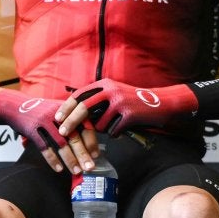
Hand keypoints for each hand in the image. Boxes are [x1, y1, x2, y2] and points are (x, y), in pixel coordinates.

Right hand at [0, 90, 96, 173]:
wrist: (14, 105)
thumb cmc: (41, 111)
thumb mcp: (59, 111)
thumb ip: (72, 122)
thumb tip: (89, 141)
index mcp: (68, 110)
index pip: (85, 126)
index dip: (91, 141)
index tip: (97, 155)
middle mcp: (58, 115)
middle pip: (74, 137)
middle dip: (83, 154)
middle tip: (90, 168)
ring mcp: (44, 122)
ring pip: (61, 143)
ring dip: (70, 159)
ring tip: (77, 171)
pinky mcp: (32, 129)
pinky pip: (44, 147)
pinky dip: (52, 159)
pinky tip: (59, 169)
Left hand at [69, 79, 195, 135]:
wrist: (161, 103)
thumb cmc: (134, 100)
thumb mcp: (115, 92)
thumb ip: (98, 98)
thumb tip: (76, 111)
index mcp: (105, 84)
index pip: (80, 95)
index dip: (67, 107)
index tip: (57, 117)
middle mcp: (111, 91)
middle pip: (84, 108)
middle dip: (71, 122)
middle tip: (62, 132)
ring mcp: (121, 102)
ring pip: (100, 124)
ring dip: (103, 130)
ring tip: (113, 125)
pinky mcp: (129, 115)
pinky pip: (114, 131)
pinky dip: (116, 133)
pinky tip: (123, 129)